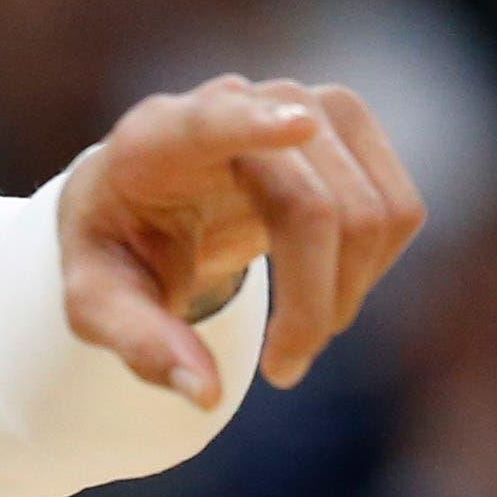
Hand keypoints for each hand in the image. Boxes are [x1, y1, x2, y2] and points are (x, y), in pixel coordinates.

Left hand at [58, 75, 425, 405]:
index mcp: (156, 140)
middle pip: (312, 206)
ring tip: (299, 332)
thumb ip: (140, 344)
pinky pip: (399, 208)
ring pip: (371, 210)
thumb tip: (206, 393)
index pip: (209, 123)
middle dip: (311, 303)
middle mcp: (235, 103)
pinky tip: (325, 284)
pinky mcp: (347, 125)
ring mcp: (302, 103)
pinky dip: (374, 267)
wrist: (150, 202)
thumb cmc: (120, 250)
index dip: (254, 124)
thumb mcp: (96, 304)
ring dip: (349, 291)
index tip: (300, 126)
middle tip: (283, 370)